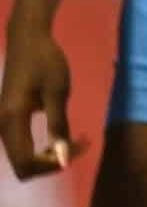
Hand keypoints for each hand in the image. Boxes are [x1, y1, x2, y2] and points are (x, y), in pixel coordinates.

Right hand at [0, 27, 89, 178]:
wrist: (27, 40)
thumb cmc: (45, 61)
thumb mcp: (58, 91)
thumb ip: (58, 125)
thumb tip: (62, 159)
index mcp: (11, 121)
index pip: (25, 164)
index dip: (52, 165)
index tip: (78, 147)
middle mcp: (2, 128)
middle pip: (22, 166)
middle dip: (51, 162)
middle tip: (78, 144)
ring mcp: (3, 125)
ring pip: (22, 158)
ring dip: (47, 156)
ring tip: (73, 140)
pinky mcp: (8, 120)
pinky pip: (21, 146)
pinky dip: (41, 148)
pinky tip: (59, 135)